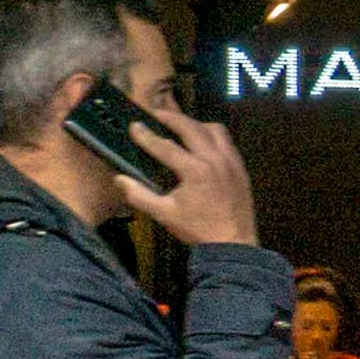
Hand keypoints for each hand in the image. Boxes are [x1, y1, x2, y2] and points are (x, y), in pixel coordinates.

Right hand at [104, 101, 258, 251]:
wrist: (233, 244)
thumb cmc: (197, 230)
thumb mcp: (164, 214)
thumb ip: (139, 195)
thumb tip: (119, 179)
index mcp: (195, 170)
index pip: (165, 146)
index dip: (147, 135)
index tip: (134, 125)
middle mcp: (214, 159)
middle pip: (191, 127)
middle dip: (171, 117)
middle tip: (156, 113)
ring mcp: (231, 161)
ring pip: (214, 129)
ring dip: (195, 124)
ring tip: (181, 126)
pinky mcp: (240, 167)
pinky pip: (227, 141)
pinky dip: (212, 136)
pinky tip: (202, 142)